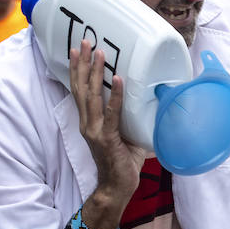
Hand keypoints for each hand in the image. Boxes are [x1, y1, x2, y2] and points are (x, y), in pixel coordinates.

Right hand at [70, 41, 147, 228]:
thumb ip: (131, 117)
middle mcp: (87, 123)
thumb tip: (151, 100)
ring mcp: (94, 131)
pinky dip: (116, 96)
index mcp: (89, 120)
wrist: (116, 188)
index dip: (78, 69)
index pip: (80, 90)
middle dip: (82, 63)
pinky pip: (111, 114)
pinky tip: (120, 80)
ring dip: (95, 73)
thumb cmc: (122, 162)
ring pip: (91, 96)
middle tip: (84, 41)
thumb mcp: (126, 133)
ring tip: (99, 53)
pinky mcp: (107, 139)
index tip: (78, 49)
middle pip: (80, 87)